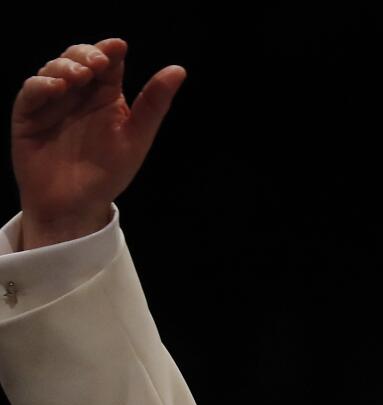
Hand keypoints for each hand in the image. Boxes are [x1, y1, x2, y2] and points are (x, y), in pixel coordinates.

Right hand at [10, 38, 185, 248]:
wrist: (76, 205)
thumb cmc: (108, 173)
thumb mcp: (137, 137)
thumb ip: (154, 104)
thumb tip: (178, 69)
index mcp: (106, 97)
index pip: (109, 62)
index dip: (111, 50)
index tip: (119, 47)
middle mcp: (79, 95)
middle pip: (78, 58)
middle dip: (86, 54)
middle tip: (98, 64)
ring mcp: (52, 102)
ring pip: (53, 69)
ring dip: (65, 66)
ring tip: (80, 77)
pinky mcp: (28, 114)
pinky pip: (31, 91)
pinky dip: (42, 84)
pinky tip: (57, 88)